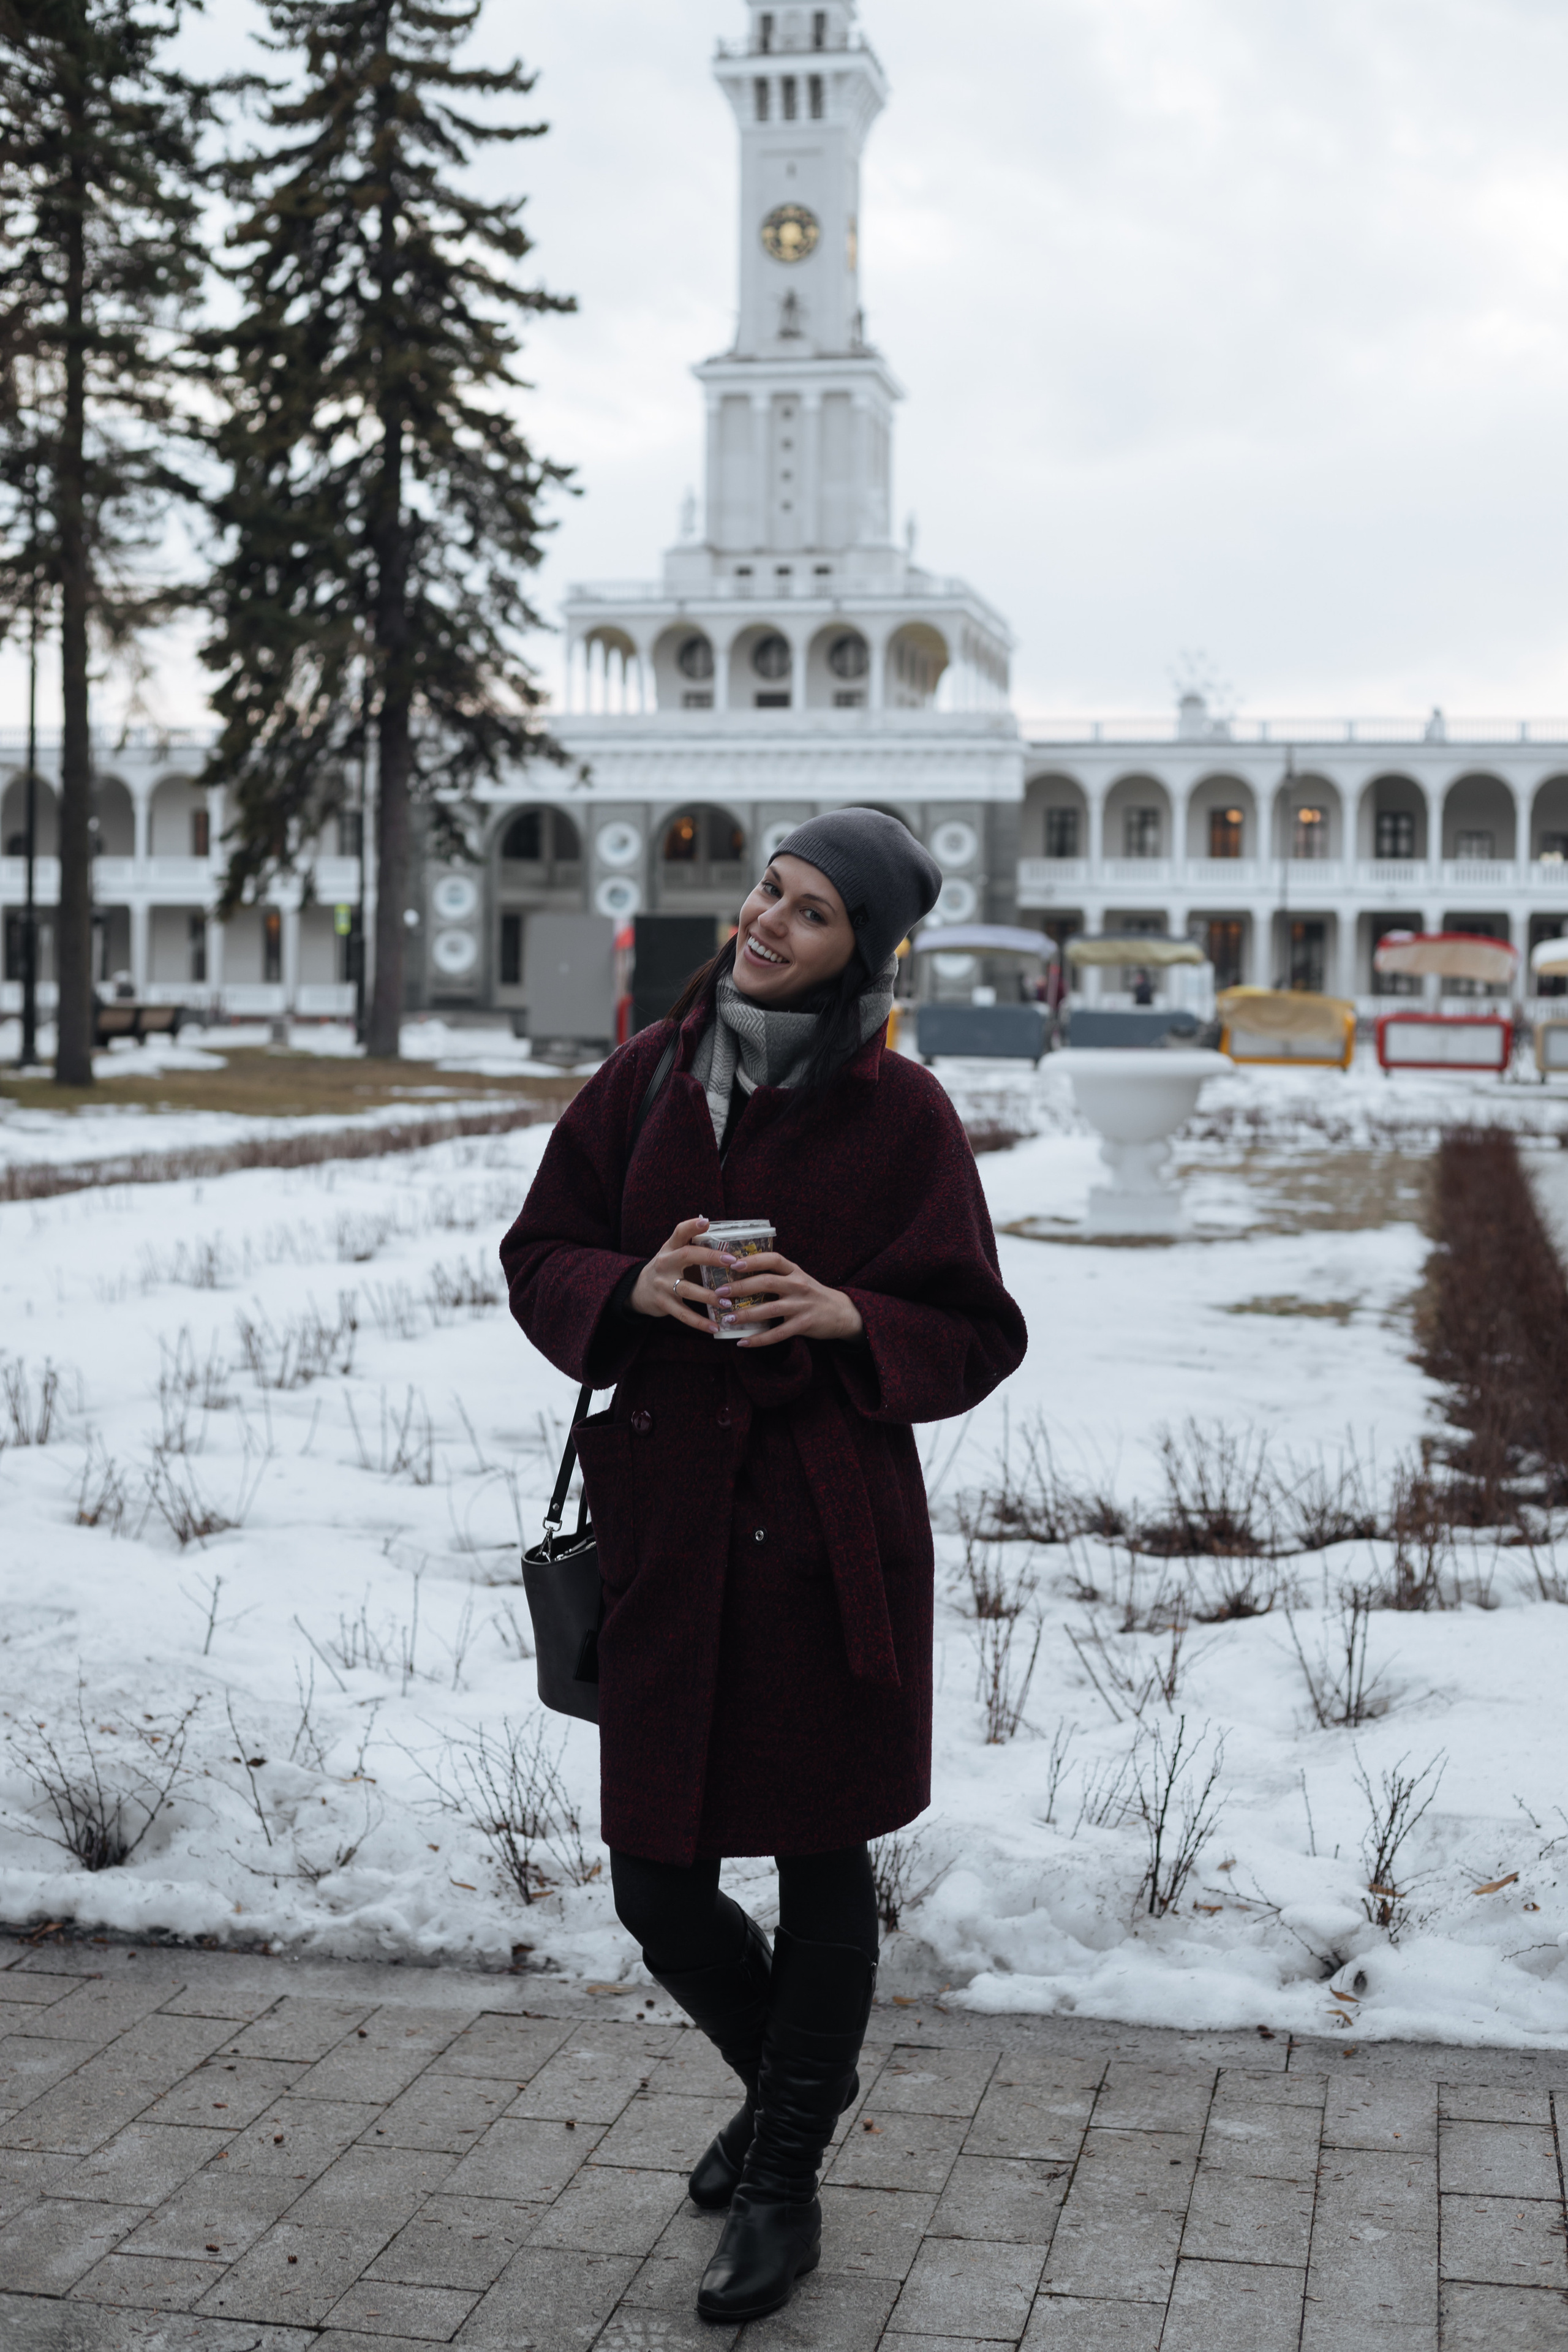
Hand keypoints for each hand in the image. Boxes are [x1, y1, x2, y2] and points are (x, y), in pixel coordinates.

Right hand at [628, 1216, 738, 1332]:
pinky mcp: (663, 1304)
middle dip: (710, 1257)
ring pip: (687, 1289)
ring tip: (728, 1302)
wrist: (638, 1290)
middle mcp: (664, 1263)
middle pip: (686, 1255)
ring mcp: (662, 1284)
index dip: (692, 1226)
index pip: (679, 1232)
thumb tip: (723, 1234)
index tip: (706, 1222)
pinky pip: (683, 1315)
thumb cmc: (666, 1268)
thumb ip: (693, 1245)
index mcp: (670, 1248)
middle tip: (732, 1262)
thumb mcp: (673, 1253)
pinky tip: (715, 1326)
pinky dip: (700, 1322)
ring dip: (709, 1296)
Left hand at [716, 1251, 863, 1347]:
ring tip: (727, 1319)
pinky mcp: (803, 1325)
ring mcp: (801, 1305)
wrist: (841, 1312)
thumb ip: (777, 1276)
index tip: (733, 1263)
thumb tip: (740, 1276)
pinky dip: (758, 1339)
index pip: (773, 1259)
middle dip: (741, 1288)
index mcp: (795, 1271)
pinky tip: (742, 1342)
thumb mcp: (798, 1279)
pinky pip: (777, 1334)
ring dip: (745, 1315)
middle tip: (720, 1293)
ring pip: (769, 1309)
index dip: (753, 1260)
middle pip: (766, 1283)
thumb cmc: (812, 1294)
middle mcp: (798, 1285)